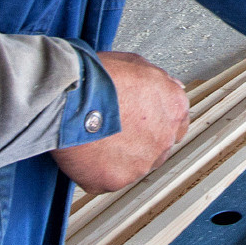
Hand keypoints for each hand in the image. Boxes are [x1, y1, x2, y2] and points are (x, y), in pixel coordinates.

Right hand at [51, 51, 189, 193]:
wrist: (69, 97)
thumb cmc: (99, 78)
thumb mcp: (137, 65)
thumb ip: (159, 82)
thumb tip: (169, 89)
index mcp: (173, 108)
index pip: (176, 123)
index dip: (155, 122)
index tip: (140, 121)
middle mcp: (164, 138)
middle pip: (155, 147)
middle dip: (137, 140)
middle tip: (113, 129)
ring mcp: (141, 163)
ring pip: (133, 166)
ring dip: (117, 156)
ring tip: (94, 139)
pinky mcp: (116, 180)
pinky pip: (107, 179)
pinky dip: (95, 170)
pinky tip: (84, 152)